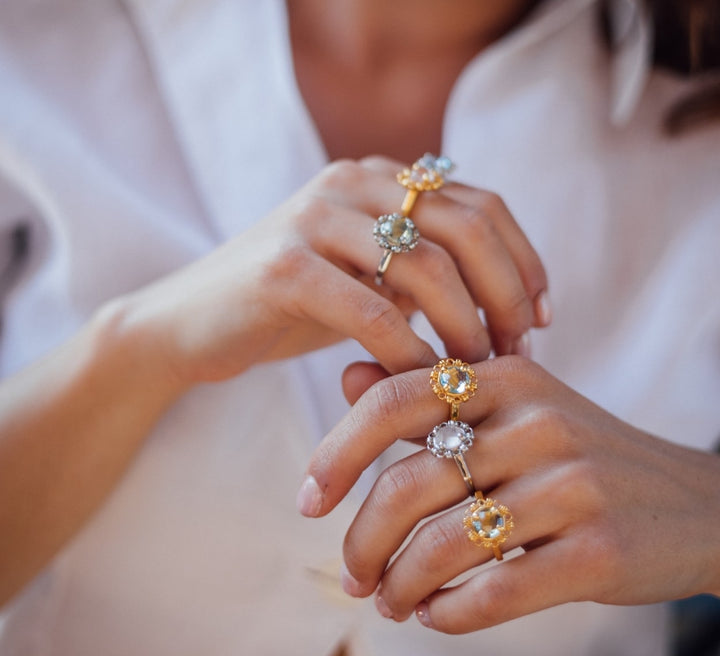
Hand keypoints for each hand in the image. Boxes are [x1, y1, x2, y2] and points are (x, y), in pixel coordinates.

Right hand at [113, 157, 548, 385]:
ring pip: (424, 266)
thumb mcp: (368, 280)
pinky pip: (370, 311)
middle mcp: (352, 183)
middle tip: (517, 351)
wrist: (194, 323)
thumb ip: (424, 276)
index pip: (481, 207)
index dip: (523, 263)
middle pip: (465, 229)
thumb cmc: (291, 308)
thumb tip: (506, 305)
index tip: (542, 319)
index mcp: (380, 180)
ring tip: (472, 373)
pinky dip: (406, 352)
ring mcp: (315, 218)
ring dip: (463, 327)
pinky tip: (419, 382)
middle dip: (506, 296)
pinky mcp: (283, 266)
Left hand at [302, 358, 719, 632]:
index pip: (396, 400)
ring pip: (446, 543)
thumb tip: (349, 375)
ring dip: (400, 584)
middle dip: (362, 539)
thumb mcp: (510, 408)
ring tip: (389, 602)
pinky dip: (451, 612)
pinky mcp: (600, 551)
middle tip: (351, 576)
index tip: (308, 499)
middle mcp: (537, 423)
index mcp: (505, 379)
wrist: (692, 503)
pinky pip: (498, 590)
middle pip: (410, 483)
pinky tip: (436, 615)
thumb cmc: (580, 455)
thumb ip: (428, 394)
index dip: (338, 450)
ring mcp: (572, 486)